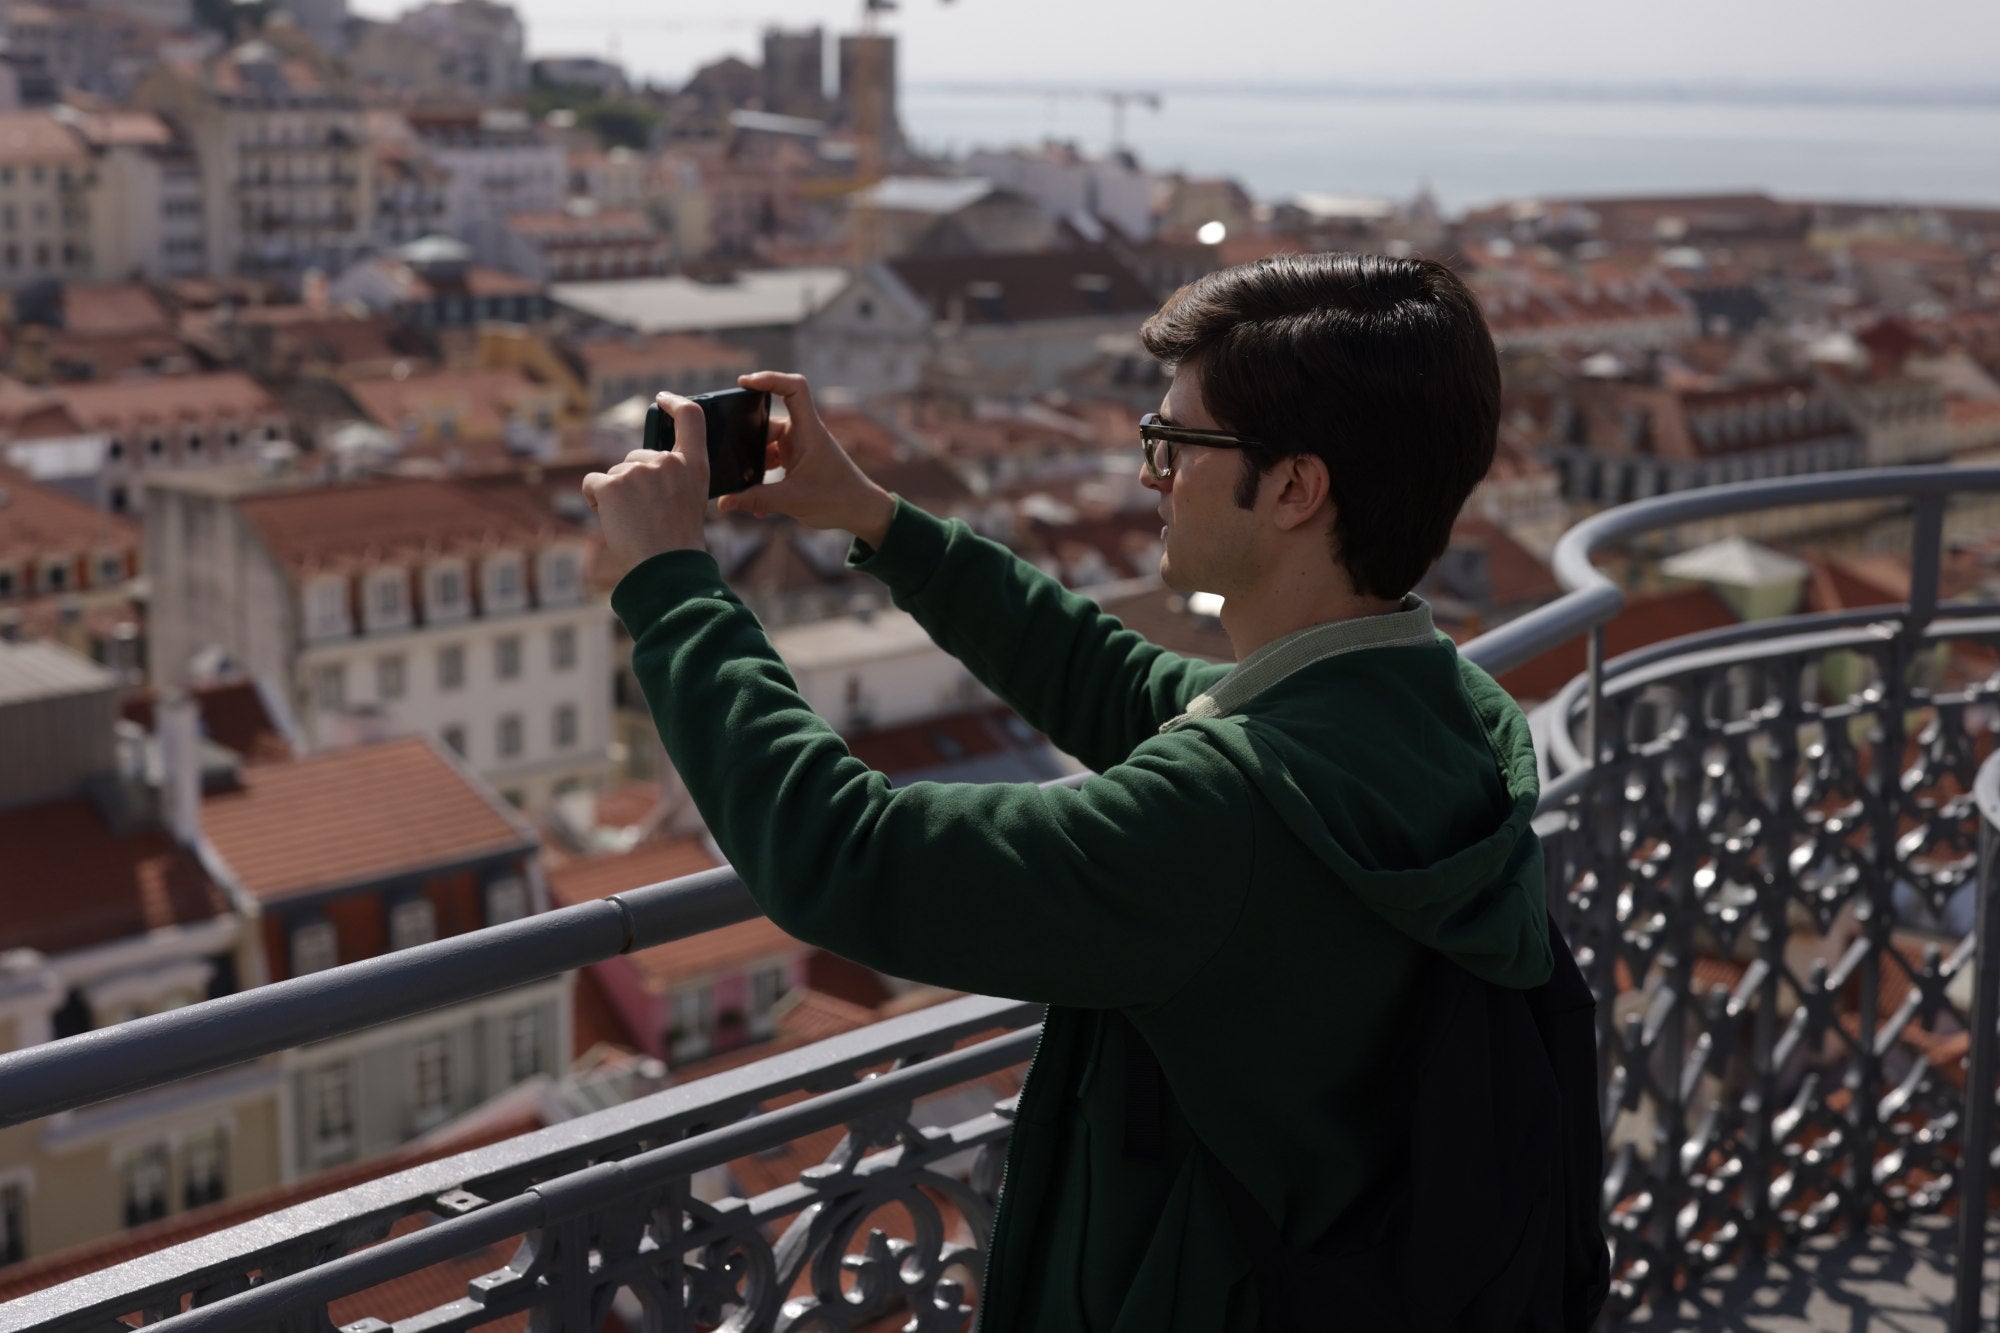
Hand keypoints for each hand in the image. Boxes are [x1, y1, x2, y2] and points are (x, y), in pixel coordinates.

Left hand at [581, 391, 710, 578]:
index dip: (675, 403)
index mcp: (693, 465)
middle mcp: (666, 462)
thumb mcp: (690, 499)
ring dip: (616, 494)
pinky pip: (593, 483)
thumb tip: (640, 464)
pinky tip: (610, 518)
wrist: (665, 567)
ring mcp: (637, 471)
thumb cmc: (677, 541)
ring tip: (633, 522)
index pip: (691, 417)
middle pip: (638, 456)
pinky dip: (594, 499)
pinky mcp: (610, 484)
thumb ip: (674, 475)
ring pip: (615, 473)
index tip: (662, 399)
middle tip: (645, 513)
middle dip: (634, 480)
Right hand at [716, 371, 896, 547]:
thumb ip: (757, 500)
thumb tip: (724, 502)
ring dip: (752, 465)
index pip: (794, 389)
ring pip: (764, 444)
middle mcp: (802, 434)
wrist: (860, 512)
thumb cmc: (837, 499)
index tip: (744, 382)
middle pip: (766, 422)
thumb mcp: (793, 501)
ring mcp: (798, 446)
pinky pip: (770, 460)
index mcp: (808, 432)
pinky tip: (753, 500)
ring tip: (740, 486)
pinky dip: (760, 477)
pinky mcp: (795, 460)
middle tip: (727, 456)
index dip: (770, 379)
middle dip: (746, 439)